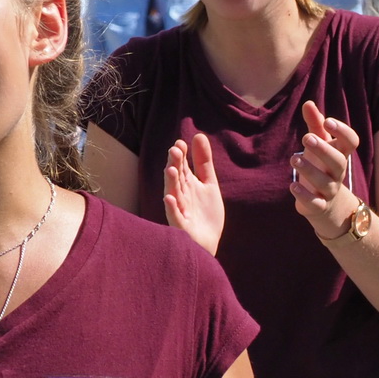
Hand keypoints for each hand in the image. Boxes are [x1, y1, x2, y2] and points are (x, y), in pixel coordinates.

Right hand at [163, 134, 223, 254]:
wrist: (208, 242)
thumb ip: (203, 161)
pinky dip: (172, 208)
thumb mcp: (209, 184)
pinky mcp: (182, 227)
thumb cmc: (205, 213)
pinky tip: (170, 198)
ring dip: (171, 183)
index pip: (181, 167)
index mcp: (187, 185)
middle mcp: (181, 196)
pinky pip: (175, 217)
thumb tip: (198, 135)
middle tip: (174, 151)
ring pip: (173, 195)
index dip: (181, 156)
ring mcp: (180, 211)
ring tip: (171, 170)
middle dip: (175, 165)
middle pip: (176, 179)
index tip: (180, 143)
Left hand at [290, 101, 360, 238]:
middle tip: (306, 137)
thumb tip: (308, 102)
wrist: (328, 205)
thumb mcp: (320, 144)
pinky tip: (292, 185)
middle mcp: (338, 172)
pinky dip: (304, 195)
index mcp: (340, 154)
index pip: (352, 142)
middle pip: (338, 161)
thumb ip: (315, 124)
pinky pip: (316, 203)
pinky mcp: (319, 206)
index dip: (343, 131)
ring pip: (325, 182)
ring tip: (294, 158)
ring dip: (309, 170)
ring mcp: (330, 190)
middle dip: (323, 149)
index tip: (328, 121)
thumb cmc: (322, 165)